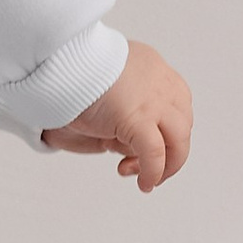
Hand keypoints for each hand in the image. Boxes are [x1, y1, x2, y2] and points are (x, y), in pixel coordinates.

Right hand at [41, 40, 193, 190]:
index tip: (144, 146)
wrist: (60, 59)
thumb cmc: (73, 68)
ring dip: (166, 166)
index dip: (165, 132)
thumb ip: (121, 100)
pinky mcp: (138, 118)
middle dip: (168, 153)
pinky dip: (153, 172)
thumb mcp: (107, 80)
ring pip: (178, 140)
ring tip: (146, 180)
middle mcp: (161, 83)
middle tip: (146, 168)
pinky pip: (155, 153)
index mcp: (155, 69)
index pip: (177, 105)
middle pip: (182, 125)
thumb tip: (121, 133)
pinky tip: (144, 183)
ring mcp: (153, 101)